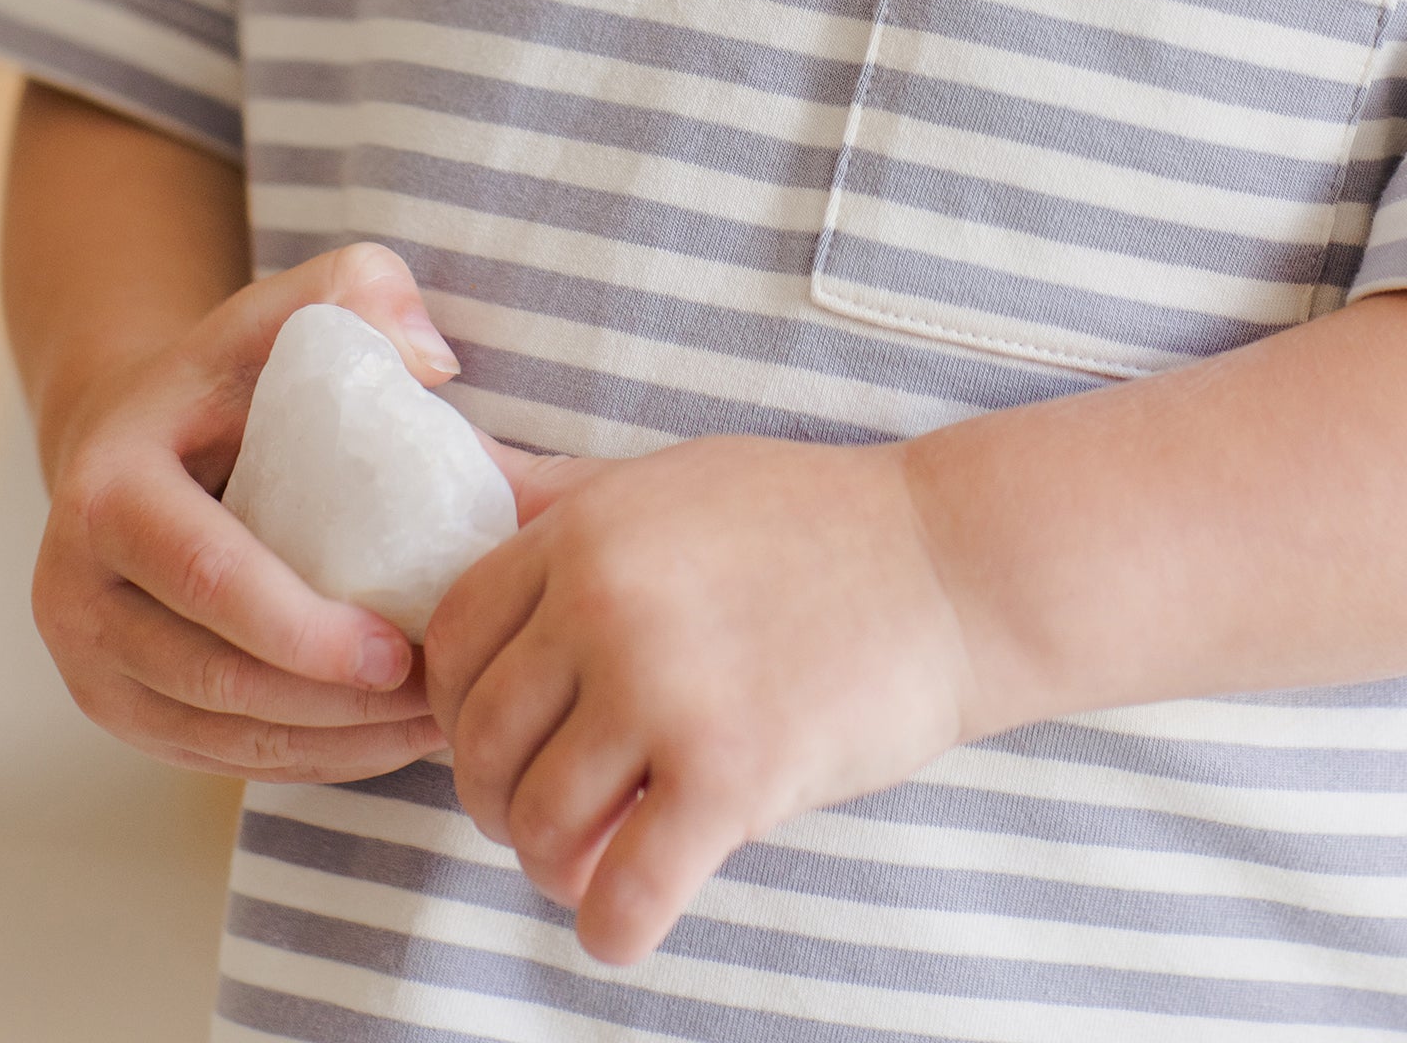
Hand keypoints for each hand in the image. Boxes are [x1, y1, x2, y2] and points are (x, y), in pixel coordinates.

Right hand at [32, 241, 501, 781]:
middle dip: (332, 705)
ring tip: (435, 726)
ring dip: (331, 747)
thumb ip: (364, 290)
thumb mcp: (290, 306)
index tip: (400, 652)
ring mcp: (85, 660)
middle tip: (440, 698)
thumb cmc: (234, 370)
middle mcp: (73, 588)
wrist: (132, 432)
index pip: (208, 577)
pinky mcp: (116, 705)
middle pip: (211, 676)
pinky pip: (214, 754)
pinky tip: (388, 742)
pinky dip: (305, 759)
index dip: (303, 630)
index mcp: (109, 490)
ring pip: (215, 734)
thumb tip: (433, 363)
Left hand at [425, 435, 978, 962]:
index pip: (453, 640)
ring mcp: (666, 691)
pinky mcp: (729, 778)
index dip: (457, 704)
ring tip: (600, 854)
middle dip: (497, 793)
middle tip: (548, 806)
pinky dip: (612, 928)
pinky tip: (631, 916)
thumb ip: (569, 497)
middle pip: (482, 740)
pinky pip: (620, 897)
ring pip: (537, 824)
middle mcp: (608, 603)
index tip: (502, 732)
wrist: (953, 564)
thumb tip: (466, 485)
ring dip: (555, 862)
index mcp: (589, 531)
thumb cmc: (819, 522)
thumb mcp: (676, 478)